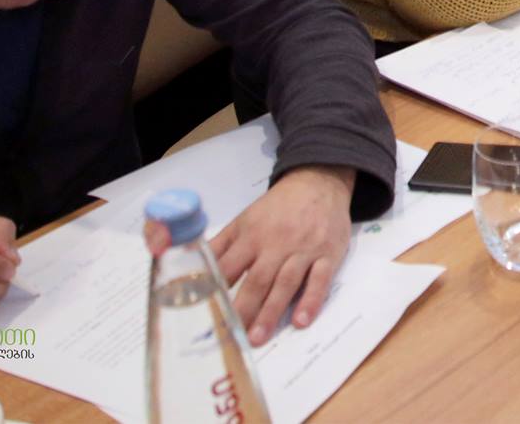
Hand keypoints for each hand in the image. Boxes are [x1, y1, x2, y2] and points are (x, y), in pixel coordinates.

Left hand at [206, 165, 353, 344]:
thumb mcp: (245, 219)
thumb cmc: (278, 207)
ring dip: (272, 311)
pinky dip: (311, 300)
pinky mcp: (328, 254)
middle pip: (257, 279)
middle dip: (244, 309)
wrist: (319, 182)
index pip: (230, 266)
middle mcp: (277, 243)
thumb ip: (221, 244)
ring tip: (258, 337)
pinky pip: (320, 279)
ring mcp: (304, 249)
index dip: (217, 290)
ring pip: (286, 283)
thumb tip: (191, 265)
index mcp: (252, 235)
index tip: (206, 315)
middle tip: (232, 336)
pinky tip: (302, 320)